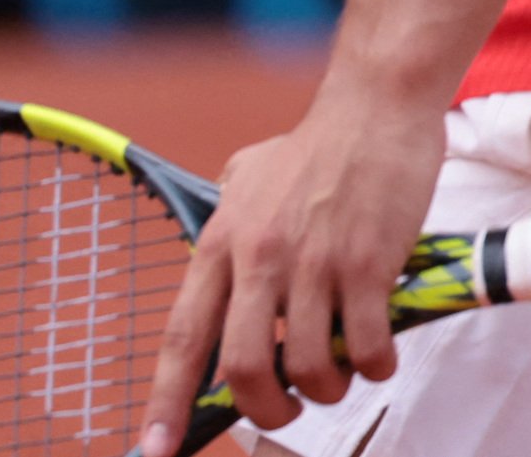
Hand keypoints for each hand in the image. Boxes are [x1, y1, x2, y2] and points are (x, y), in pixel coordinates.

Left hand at [139, 81, 446, 447]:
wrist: (373, 108)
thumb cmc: (313, 148)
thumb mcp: (244, 178)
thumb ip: (226, 228)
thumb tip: (213, 275)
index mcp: (222, 241)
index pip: (185, 336)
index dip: (167, 399)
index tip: (152, 449)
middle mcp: (260, 256)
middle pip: (246, 368)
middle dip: (267, 409)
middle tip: (287, 407)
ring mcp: (315, 263)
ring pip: (313, 369)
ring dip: (330, 388)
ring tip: (343, 366)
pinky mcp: (368, 266)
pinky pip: (368, 350)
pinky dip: (375, 366)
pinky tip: (379, 349)